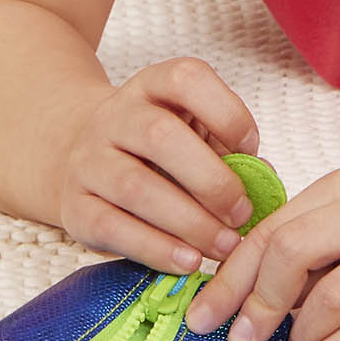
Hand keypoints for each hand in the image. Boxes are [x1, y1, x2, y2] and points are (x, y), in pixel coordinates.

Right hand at [54, 57, 259, 272]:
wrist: (82, 158)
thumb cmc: (158, 150)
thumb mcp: (192, 133)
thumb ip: (228, 151)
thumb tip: (265, 181)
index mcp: (152, 86)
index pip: (186, 79)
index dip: (227, 113)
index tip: (251, 150)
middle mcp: (115, 116)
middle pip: (160, 136)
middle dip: (210, 180)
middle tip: (242, 213)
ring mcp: (89, 160)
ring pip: (135, 187)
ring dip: (189, 222)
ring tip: (225, 246)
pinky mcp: (74, 206)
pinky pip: (113, 227)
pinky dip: (156, 249)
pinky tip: (190, 261)